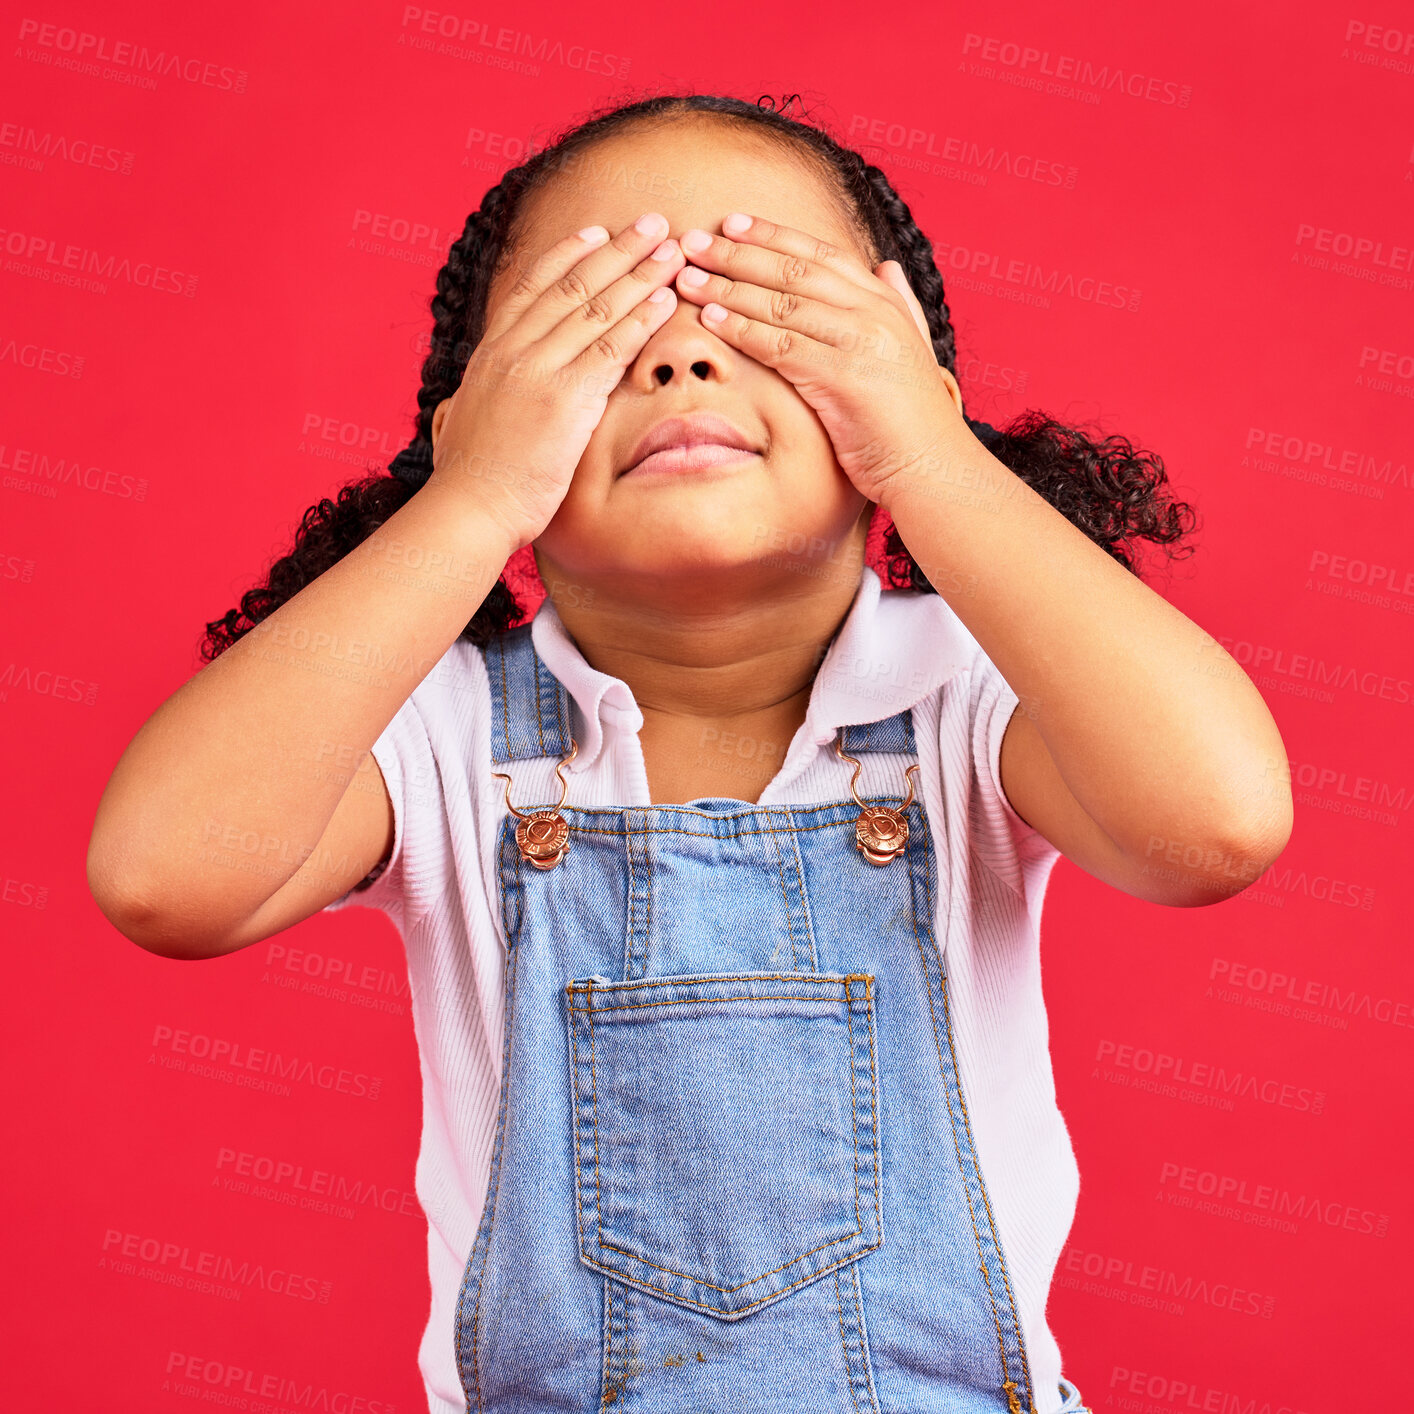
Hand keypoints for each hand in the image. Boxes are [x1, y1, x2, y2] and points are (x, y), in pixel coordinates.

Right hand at [428, 212, 685, 550]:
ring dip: (639, 274)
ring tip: (672, 251)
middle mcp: (514, 349)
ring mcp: (539, 370)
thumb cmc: (474, 478)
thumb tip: (482, 396)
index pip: (533, 286)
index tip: (599, 233)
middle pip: (573, 285)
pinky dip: (641, 320)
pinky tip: (665, 302)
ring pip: (596, 308)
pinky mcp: (565, 398)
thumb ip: (492, 394)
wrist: (470, 507)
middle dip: (619, 250)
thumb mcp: (471, 418)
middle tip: (652, 224)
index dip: (570, 254)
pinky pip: (611, 348)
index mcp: (492, 351)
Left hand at [670, 213, 969, 505]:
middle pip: (793, 269)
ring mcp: (860, 341)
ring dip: (728, 288)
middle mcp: (873, 312)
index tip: (732, 222)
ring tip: (688, 279)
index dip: (773, 235)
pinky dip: (742, 329)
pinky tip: (711, 320)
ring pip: (781, 303)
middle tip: (694, 242)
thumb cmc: (912, 422)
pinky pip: (780, 344)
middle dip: (739, 253)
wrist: (933, 468)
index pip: (821, 253)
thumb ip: (899, 306)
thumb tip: (887, 267)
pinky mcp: (843, 376)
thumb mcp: (910, 351)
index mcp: (885, 302)